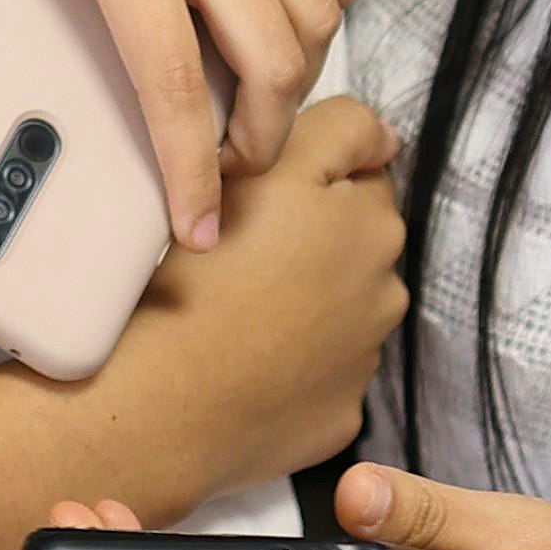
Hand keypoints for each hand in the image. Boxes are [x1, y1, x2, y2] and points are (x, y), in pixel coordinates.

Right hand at [80, 95, 406, 511]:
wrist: (164, 402)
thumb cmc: (201, 278)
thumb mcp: (268, 168)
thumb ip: (341, 134)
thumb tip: (387, 139)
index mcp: (371, 224)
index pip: (361, 173)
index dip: (309, 176)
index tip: (263, 197)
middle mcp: (383, 292)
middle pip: (354, 245)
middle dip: (314, 241)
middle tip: (240, 250)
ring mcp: (361, 360)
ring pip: (340, 310)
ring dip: (306, 303)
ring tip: (236, 309)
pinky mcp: (338, 415)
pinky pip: (319, 375)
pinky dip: (293, 366)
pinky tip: (244, 361)